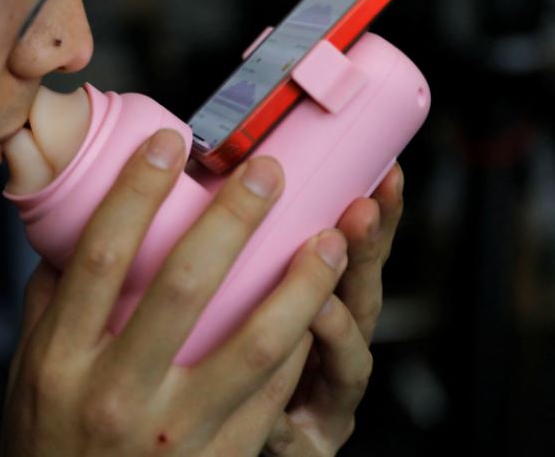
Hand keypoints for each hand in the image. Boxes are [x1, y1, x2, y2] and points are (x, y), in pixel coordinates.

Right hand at [1, 130, 348, 455]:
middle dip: (234, 218)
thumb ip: (50, 304)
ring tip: (329, 235)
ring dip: (299, 282)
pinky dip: (301, 344)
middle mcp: (116, 391)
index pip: (100, 257)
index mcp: (61, 359)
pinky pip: (271, 394)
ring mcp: (172, 431)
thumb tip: (71, 234)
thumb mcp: (28, 374)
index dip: (137, 192)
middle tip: (267, 171)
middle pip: (184, 286)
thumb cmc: (48, 447)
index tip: (169, 144)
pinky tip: (320, 306)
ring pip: (252, 343)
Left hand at [213, 165, 404, 455]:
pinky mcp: (308, 448)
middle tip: (359, 213)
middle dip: (364, 256)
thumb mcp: (237, 305)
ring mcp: (327, 404)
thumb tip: (220, 189)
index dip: (376, 220)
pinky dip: (285, 417)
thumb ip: (239, 264)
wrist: (214, 440)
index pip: (353, 258)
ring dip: (336, 330)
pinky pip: (300, 433)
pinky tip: (273, 408)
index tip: (386, 172)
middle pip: (362, 302)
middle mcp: (334, 356)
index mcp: (323, 315)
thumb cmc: (226, 370)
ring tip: (321, 304)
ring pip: (350, 366)